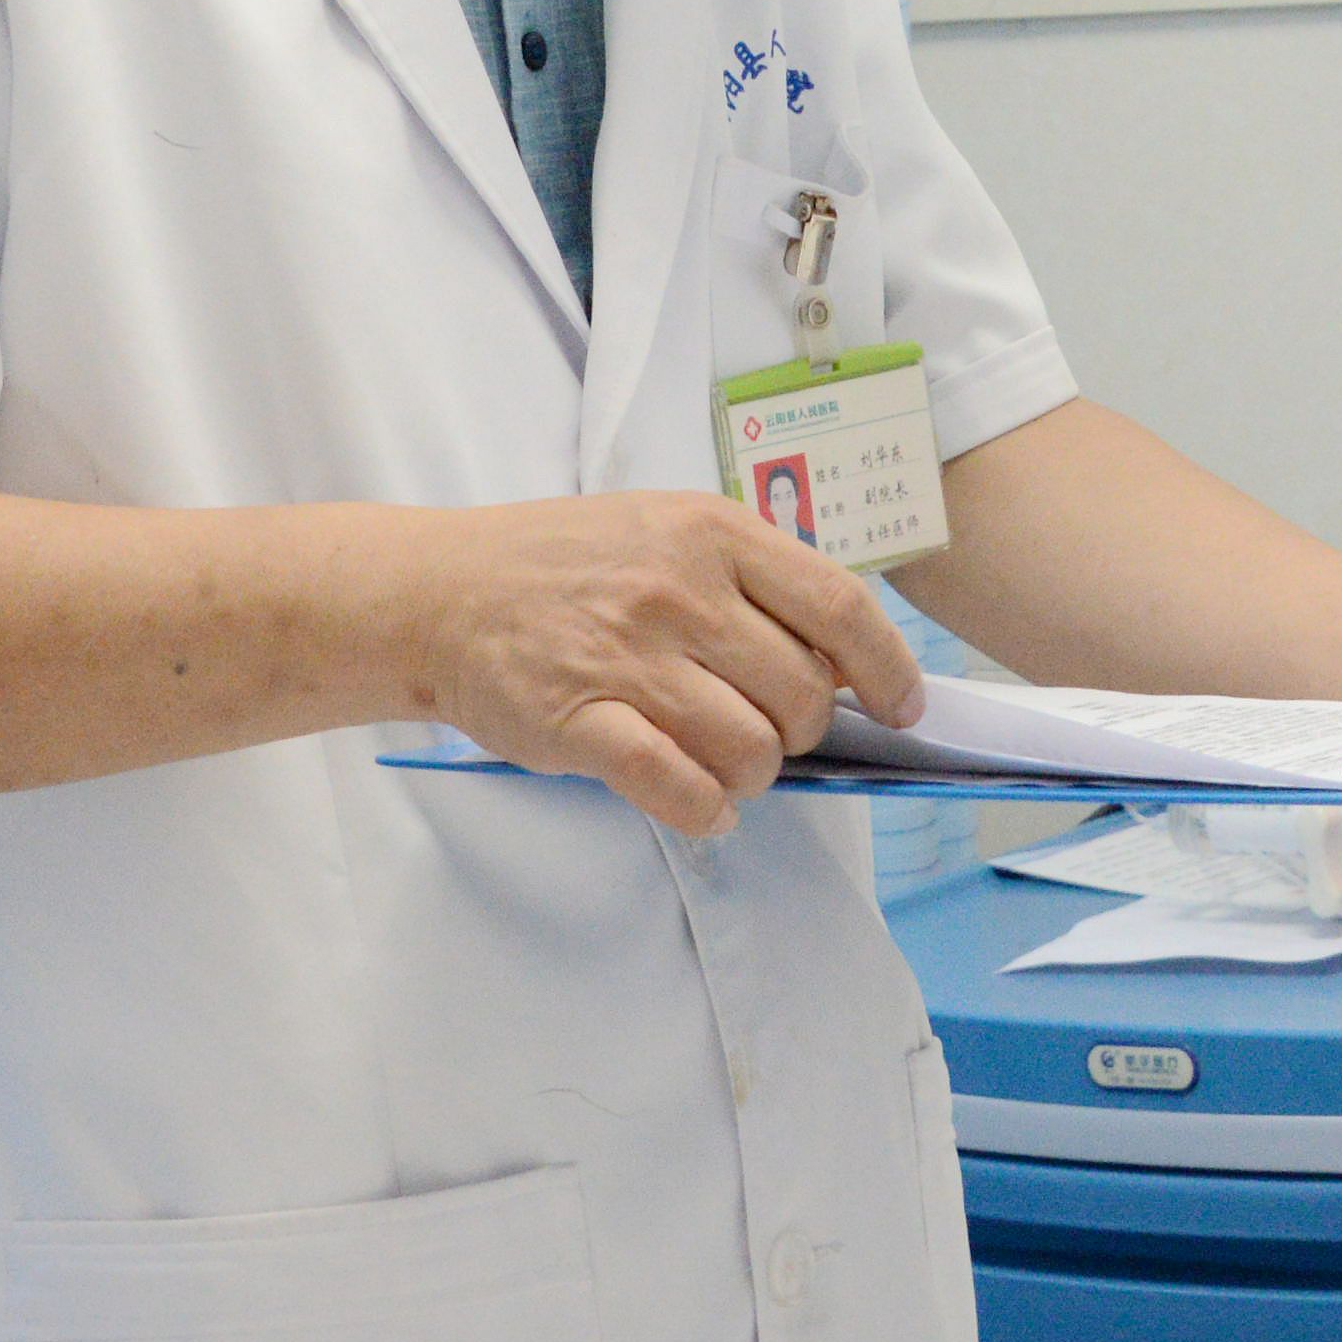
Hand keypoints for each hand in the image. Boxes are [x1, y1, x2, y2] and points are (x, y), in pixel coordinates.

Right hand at [406, 493, 926, 839]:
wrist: (437, 592)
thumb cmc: (562, 565)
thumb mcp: (665, 530)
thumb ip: (750, 579)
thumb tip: (844, 659)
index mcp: (711, 533)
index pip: (840, 606)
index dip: (889, 668)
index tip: (904, 705)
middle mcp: (678, 589)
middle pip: (803, 692)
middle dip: (803, 732)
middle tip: (768, 733)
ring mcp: (628, 655)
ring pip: (750, 749)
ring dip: (752, 777)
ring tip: (720, 765)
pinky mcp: (580, 720)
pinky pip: (679, 787)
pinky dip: (705, 811)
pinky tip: (699, 806)